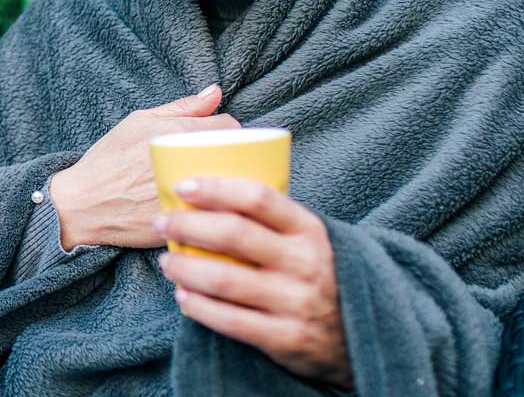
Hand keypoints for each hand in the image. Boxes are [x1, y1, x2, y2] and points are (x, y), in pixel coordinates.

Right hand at [48, 85, 237, 248]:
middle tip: (222, 164)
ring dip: (231, 185)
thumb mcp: (137, 122)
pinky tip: (210, 211)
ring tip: (218, 186)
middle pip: (237, 156)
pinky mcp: (183, 223)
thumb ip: (180, 107)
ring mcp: (184, 195)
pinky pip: (218, 215)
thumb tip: (215, 92)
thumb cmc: (108, 161)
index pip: (230, 127)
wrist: (81, 206)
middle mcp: (183, 163)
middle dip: (235, 159)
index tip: (223, 141)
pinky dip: (219, 212)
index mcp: (174, 133)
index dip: (231, 133)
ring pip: (231, 187)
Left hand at [155, 177, 351, 388]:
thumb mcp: (310, 242)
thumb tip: (210, 192)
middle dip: (188, 225)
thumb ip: (274, 222)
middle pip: (234, 234)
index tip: (182, 186)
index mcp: (309, 230)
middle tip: (162, 222)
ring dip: (185, 268)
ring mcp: (295, 301)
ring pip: (225, 279)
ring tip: (166, 262)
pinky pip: (230, 320)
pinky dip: (199, 307)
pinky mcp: (285, 337)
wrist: (361, 337)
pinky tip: (183, 297)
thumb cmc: (320, 277)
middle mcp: (305, 262)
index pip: (258, 198)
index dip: (216, 188)